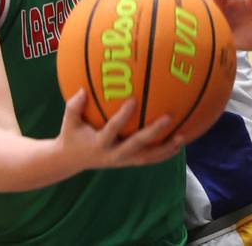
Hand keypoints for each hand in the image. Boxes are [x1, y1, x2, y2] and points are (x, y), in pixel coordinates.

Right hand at [58, 90, 183, 169]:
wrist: (71, 161)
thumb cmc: (71, 135)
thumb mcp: (68, 121)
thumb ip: (74, 105)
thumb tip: (83, 89)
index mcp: (99, 143)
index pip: (113, 129)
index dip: (123, 116)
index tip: (134, 99)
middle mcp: (114, 155)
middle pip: (137, 145)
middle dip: (153, 132)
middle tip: (168, 118)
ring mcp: (123, 161)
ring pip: (148, 157)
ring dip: (165, 149)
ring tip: (182, 137)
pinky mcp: (128, 163)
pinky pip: (149, 159)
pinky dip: (164, 153)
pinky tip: (178, 144)